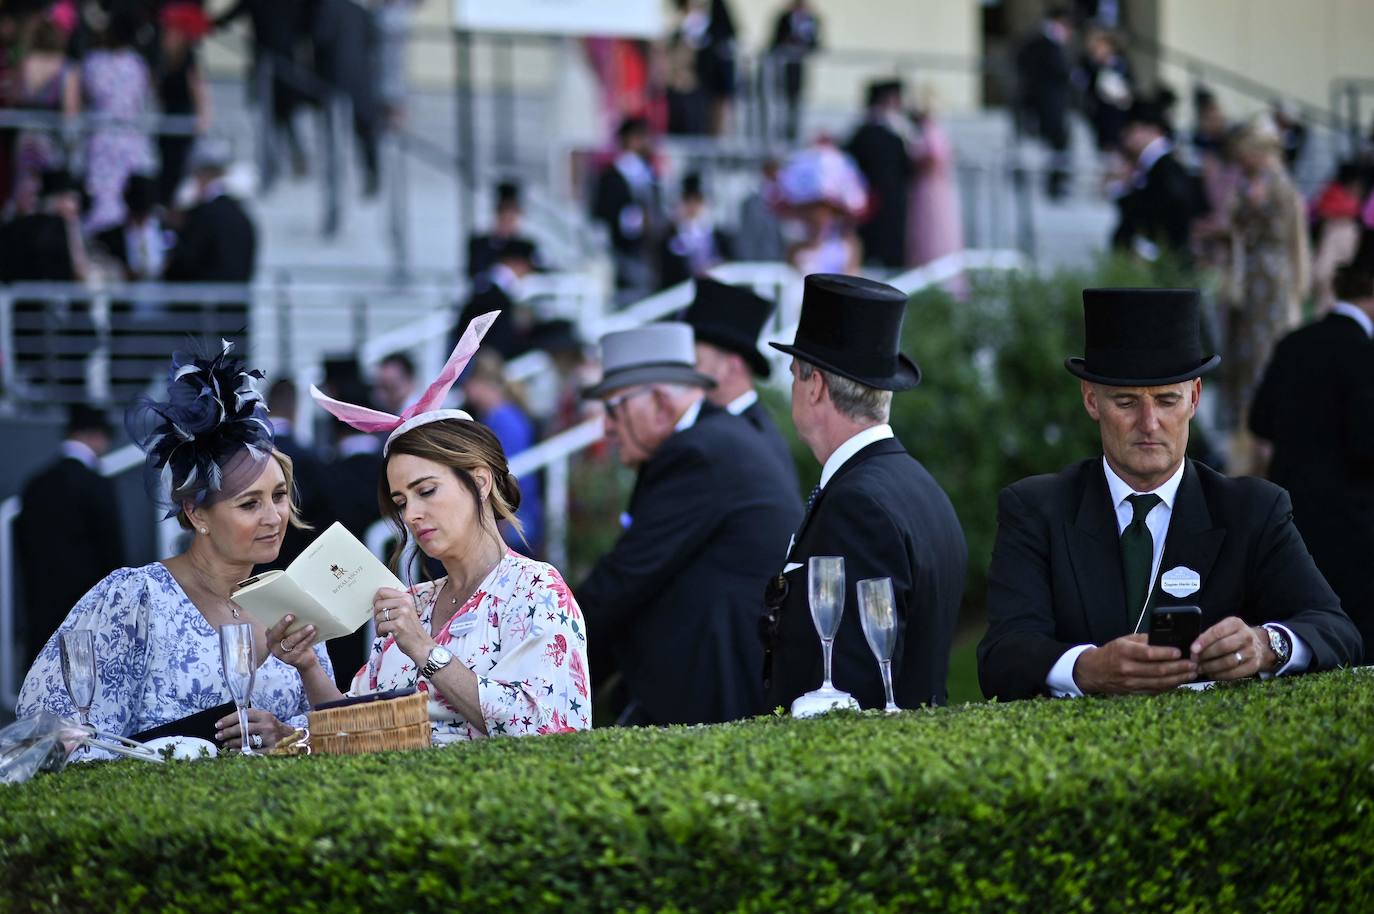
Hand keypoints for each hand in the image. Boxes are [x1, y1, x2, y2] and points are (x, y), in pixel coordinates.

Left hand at [214, 708, 291, 749]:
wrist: (291, 737)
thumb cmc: (272, 727)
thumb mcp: (264, 718)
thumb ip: (250, 718)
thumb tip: (227, 722)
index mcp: (264, 715)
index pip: (243, 715)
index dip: (228, 720)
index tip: (218, 725)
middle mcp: (267, 725)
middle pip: (243, 728)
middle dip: (228, 732)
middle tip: (218, 735)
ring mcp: (269, 738)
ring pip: (246, 740)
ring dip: (232, 742)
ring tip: (225, 743)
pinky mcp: (270, 749)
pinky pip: (252, 751)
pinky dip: (241, 751)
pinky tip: (233, 751)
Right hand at [265, 615, 319, 671]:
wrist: (304, 659)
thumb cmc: (297, 641)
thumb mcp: (292, 632)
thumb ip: (291, 624)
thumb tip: (298, 609)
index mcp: (270, 635)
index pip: (271, 627)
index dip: (277, 620)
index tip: (286, 613)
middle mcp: (272, 645)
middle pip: (276, 634)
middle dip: (283, 624)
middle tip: (292, 616)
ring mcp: (279, 654)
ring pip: (289, 642)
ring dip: (301, 633)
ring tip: (310, 626)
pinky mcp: (289, 659)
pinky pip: (298, 648)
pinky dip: (307, 640)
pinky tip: (313, 633)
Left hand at [373, 587, 432, 663]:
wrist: (421, 645)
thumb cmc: (411, 629)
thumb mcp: (406, 611)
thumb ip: (394, 603)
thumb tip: (376, 600)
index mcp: (406, 598)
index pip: (382, 591)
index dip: (375, 600)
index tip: (376, 608)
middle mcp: (405, 603)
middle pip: (378, 604)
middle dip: (375, 615)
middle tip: (380, 622)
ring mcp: (402, 613)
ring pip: (378, 616)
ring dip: (377, 626)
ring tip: (384, 630)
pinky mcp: (398, 625)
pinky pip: (381, 626)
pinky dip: (380, 632)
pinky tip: (385, 634)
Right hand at [1073, 634, 1198, 694]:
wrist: (1093, 671)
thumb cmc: (1111, 653)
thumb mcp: (1123, 640)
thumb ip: (1144, 640)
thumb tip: (1167, 639)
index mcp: (1124, 651)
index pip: (1148, 653)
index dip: (1166, 653)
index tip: (1180, 651)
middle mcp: (1127, 668)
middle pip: (1158, 670)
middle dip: (1179, 667)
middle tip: (1193, 664)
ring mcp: (1130, 683)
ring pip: (1159, 682)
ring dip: (1178, 678)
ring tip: (1192, 673)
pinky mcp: (1133, 692)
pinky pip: (1155, 690)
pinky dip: (1169, 686)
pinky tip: (1179, 681)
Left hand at [1190, 616, 1274, 679]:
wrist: (1259, 645)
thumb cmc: (1233, 636)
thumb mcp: (1224, 629)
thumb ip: (1209, 635)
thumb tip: (1193, 649)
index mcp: (1235, 624)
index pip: (1218, 632)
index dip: (1204, 641)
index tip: (1192, 650)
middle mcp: (1246, 636)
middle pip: (1223, 647)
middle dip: (1206, 655)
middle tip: (1194, 660)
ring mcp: (1252, 652)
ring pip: (1229, 661)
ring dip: (1211, 667)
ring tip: (1200, 668)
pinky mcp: (1254, 666)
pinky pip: (1235, 673)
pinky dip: (1220, 675)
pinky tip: (1211, 674)